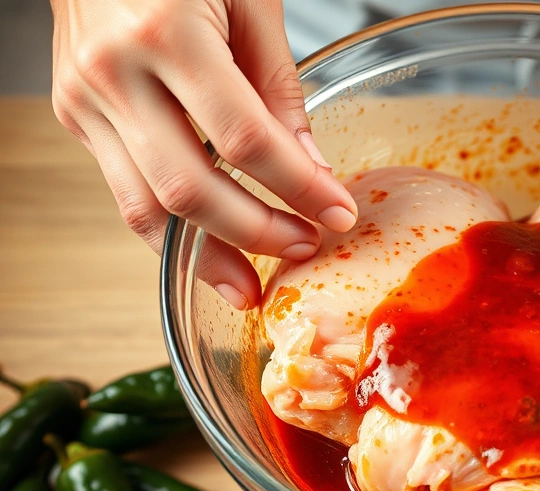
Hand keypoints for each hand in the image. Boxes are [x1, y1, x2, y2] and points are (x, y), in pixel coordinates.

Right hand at [50, 0, 357, 309]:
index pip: (245, 138)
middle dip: (257, 232)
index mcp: (166, 30)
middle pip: (190, 188)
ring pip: (146, 207)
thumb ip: (278, 86)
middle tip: (304, 246)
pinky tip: (208, 249)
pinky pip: (125, 193)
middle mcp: (114, 71)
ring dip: (207, 255)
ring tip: (251, 284)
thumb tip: (310, 167)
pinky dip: (171, 229)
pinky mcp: (76, 116)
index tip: (337, 212)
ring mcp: (85, 98)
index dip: (297, 186)